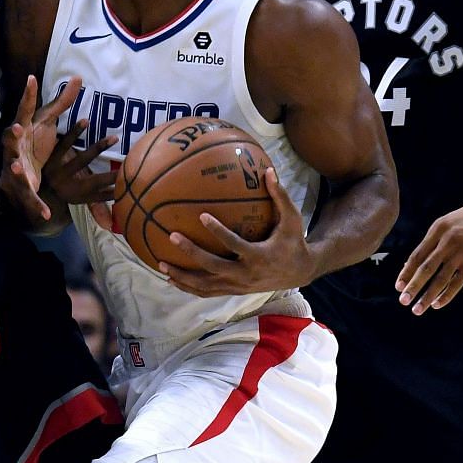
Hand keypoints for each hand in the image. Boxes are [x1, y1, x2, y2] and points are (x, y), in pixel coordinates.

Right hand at [1, 77, 114, 223]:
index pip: (23, 109)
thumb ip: (61, 102)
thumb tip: (78, 77)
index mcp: (21, 128)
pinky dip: (36, 205)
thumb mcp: (46, 121)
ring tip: (16, 167)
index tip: (31, 79)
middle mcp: (13, 147)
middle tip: (15, 128)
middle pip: (9, 139)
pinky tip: (46, 214)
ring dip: (13, 168)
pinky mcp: (19, 186)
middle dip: (11, 134)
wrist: (18, 170)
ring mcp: (13, 167)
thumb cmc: (32, 140)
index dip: (27, 96)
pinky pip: (28, 196)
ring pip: (12, 168)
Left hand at [161, 168, 314, 297]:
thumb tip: (269, 170)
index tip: (201, 216)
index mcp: (259, 256)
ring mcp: (238, 285)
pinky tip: (172, 279)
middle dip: (191, 253)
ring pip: (206, 285)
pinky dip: (189, 287)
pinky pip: (208, 292)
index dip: (218, 231)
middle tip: (172, 237)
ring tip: (162, 264)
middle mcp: (246, 274)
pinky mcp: (234, 291)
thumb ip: (280, 196)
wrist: (300, 272)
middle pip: (213, 266)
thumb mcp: (292, 219)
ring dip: (183, 277)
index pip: (235, 244)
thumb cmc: (293, 241)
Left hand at [396, 188, 462, 313]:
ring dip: (427, 296)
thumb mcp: (447, 223)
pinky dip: (447, 295)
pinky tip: (438, 304)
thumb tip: (413, 263)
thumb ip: (432, 241)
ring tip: (418, 309)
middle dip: (413, 286)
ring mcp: (462, 252)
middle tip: (403, 301)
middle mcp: (447, 241)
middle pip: (425, 268)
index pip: (417, 255)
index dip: (406, 272)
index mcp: (437, 230)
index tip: (398, 286)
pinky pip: (458, 281)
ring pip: (440, 278)